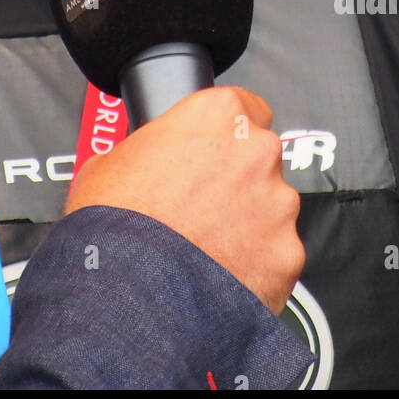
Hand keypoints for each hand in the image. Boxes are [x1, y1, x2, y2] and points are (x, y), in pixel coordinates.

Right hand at [65, 86, 303, 314]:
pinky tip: (219, 276)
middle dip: (237, 180)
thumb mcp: (111, 162)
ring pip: (272, 208)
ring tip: (205, 249)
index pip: (245, 106)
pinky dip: (256, 266)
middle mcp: (257, 151)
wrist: (130, 292)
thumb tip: (144, 163)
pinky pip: (275, 255)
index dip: (225, 133)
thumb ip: (149, 149)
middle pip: (260, 158)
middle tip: (200, 206)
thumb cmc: (116, 223)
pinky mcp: (288, 255)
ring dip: (248, 223)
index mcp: (218, 114)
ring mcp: (278, 204)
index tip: (212, 152)